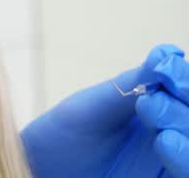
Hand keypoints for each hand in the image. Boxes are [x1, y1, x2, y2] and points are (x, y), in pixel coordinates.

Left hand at [21, 44, 188, 176]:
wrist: (45, 166)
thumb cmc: (68, 132)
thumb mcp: (97, 104)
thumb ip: (134, 83)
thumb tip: (168, 54)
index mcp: (161, 107)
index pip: (186, 92)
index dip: (184, 84)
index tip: (172, 77)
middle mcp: (172, 133)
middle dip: (180, 113)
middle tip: (150, 103)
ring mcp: (170, 160)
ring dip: (186, 141)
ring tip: (163, 134)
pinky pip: (184, 174)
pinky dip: (182, 160)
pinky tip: (166, 143)